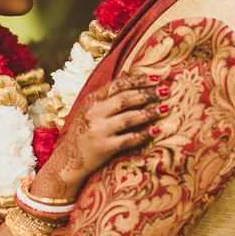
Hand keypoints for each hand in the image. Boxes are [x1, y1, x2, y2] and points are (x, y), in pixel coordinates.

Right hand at [32, 73, 166, 199]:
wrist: (68, 161)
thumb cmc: (83, 132)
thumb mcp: (89, 109)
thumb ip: (107, 94)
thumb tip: (129, 74)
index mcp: (91, 100)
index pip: (118, 85)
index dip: (139, 80)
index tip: (157, 79)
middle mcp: (94, 113)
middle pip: (126, 99)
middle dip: (148, 94)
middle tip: (166, 92)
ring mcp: (98, 130)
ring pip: (129, 118)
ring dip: (150, 113)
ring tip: (165, 109)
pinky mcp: (104, 147)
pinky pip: (129, 139)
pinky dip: (144, 134)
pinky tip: (157, 130)